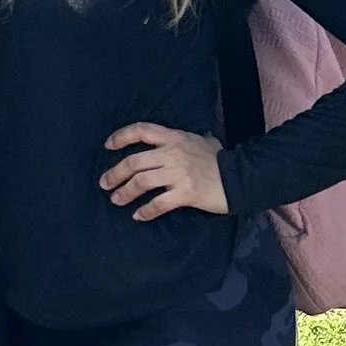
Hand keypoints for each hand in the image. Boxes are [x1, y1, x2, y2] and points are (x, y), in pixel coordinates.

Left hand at [101, 123, 229, 219]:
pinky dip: (145, 211)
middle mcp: (172, 153)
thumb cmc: (220, 160)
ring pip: (142, 182)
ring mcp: (178, 174)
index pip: (141, 130)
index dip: (122, 136)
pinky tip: (138, 216)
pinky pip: (158, 203)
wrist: (241, 178)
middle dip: (115, 173)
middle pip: (134, 161)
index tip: (108, 146)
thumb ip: (186, 139)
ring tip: (116, 200)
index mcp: (174, 137)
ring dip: (125, 192)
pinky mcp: (186, 193)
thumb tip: (185, 136)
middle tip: (104, 183)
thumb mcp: (202, 141)